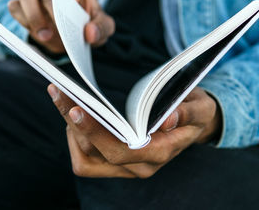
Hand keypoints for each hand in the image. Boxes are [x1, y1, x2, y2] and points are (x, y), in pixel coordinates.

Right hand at [8, 0, 114, 53]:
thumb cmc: (89, 24)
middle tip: (59, 29)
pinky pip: (14, 6)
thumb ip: (101, 28)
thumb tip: (90, 33)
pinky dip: (22, 21)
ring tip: (45, 35)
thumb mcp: (103, 27)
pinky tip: (36, 35)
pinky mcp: (22, 6)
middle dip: (53, 10)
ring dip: (32, 14)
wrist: (73, 35)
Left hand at [48, 84, 221, 177]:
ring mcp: (124, 166)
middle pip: (95, 152)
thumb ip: (188, 113)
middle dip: (74, 122)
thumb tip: (169, 119)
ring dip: (70, 127)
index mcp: (159, 153)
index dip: (96, 133)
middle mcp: (138, 166)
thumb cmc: (194, 113)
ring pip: (85, 156)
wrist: (191, 122)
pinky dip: (74, 136)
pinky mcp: (113, 161)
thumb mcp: (200, 107)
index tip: (77, 109)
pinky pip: (84, 158)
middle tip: (59, 91)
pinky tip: (73, 112)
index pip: (121, 151)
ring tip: (63, 97)